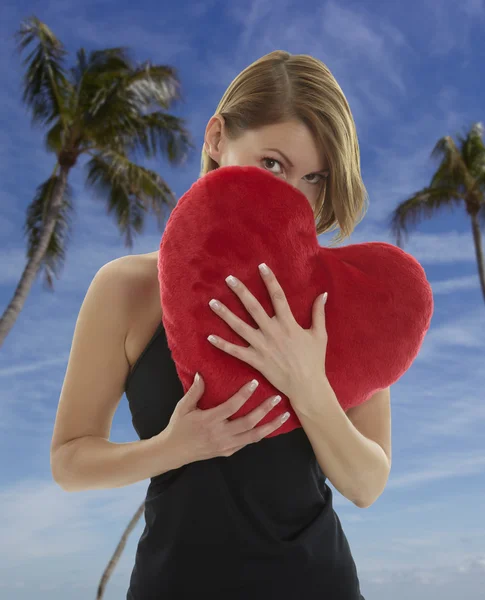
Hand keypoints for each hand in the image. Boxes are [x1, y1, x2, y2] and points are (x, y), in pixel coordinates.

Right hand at [164, 373, 290, 465]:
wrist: (173, 452)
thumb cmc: (178, 427)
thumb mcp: (182, 407)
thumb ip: (194, 392)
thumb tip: (201, 374)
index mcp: (209, 421)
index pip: (231, 407)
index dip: (244, 394)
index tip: (255, 382)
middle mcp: (220, 434)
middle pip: (248, 422)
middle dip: (265, 410)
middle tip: (277, 398)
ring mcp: (226, 445)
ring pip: (253, 436)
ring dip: (270, 426)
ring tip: (284, 416)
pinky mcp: (228, 452)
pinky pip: (247, 443)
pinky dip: (260, 435)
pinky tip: (270, 426)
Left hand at [206, 262, 328, 399]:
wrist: (307, 386)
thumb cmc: (315, 360)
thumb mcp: (320, 335)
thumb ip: (319, 313)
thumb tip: (323, 294)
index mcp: (289, 324)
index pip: (278, 296)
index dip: (269, 280)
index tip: (261, 266)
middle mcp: (273, 332)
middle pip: (253, 308)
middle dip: (241, 292)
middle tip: (228, 278)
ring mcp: (262, 346)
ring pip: (240, 327)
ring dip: (225, 314)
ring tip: (212, 302)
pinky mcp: (255, 360)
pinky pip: (236, 351)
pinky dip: (222, 344)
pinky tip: (209, 337)